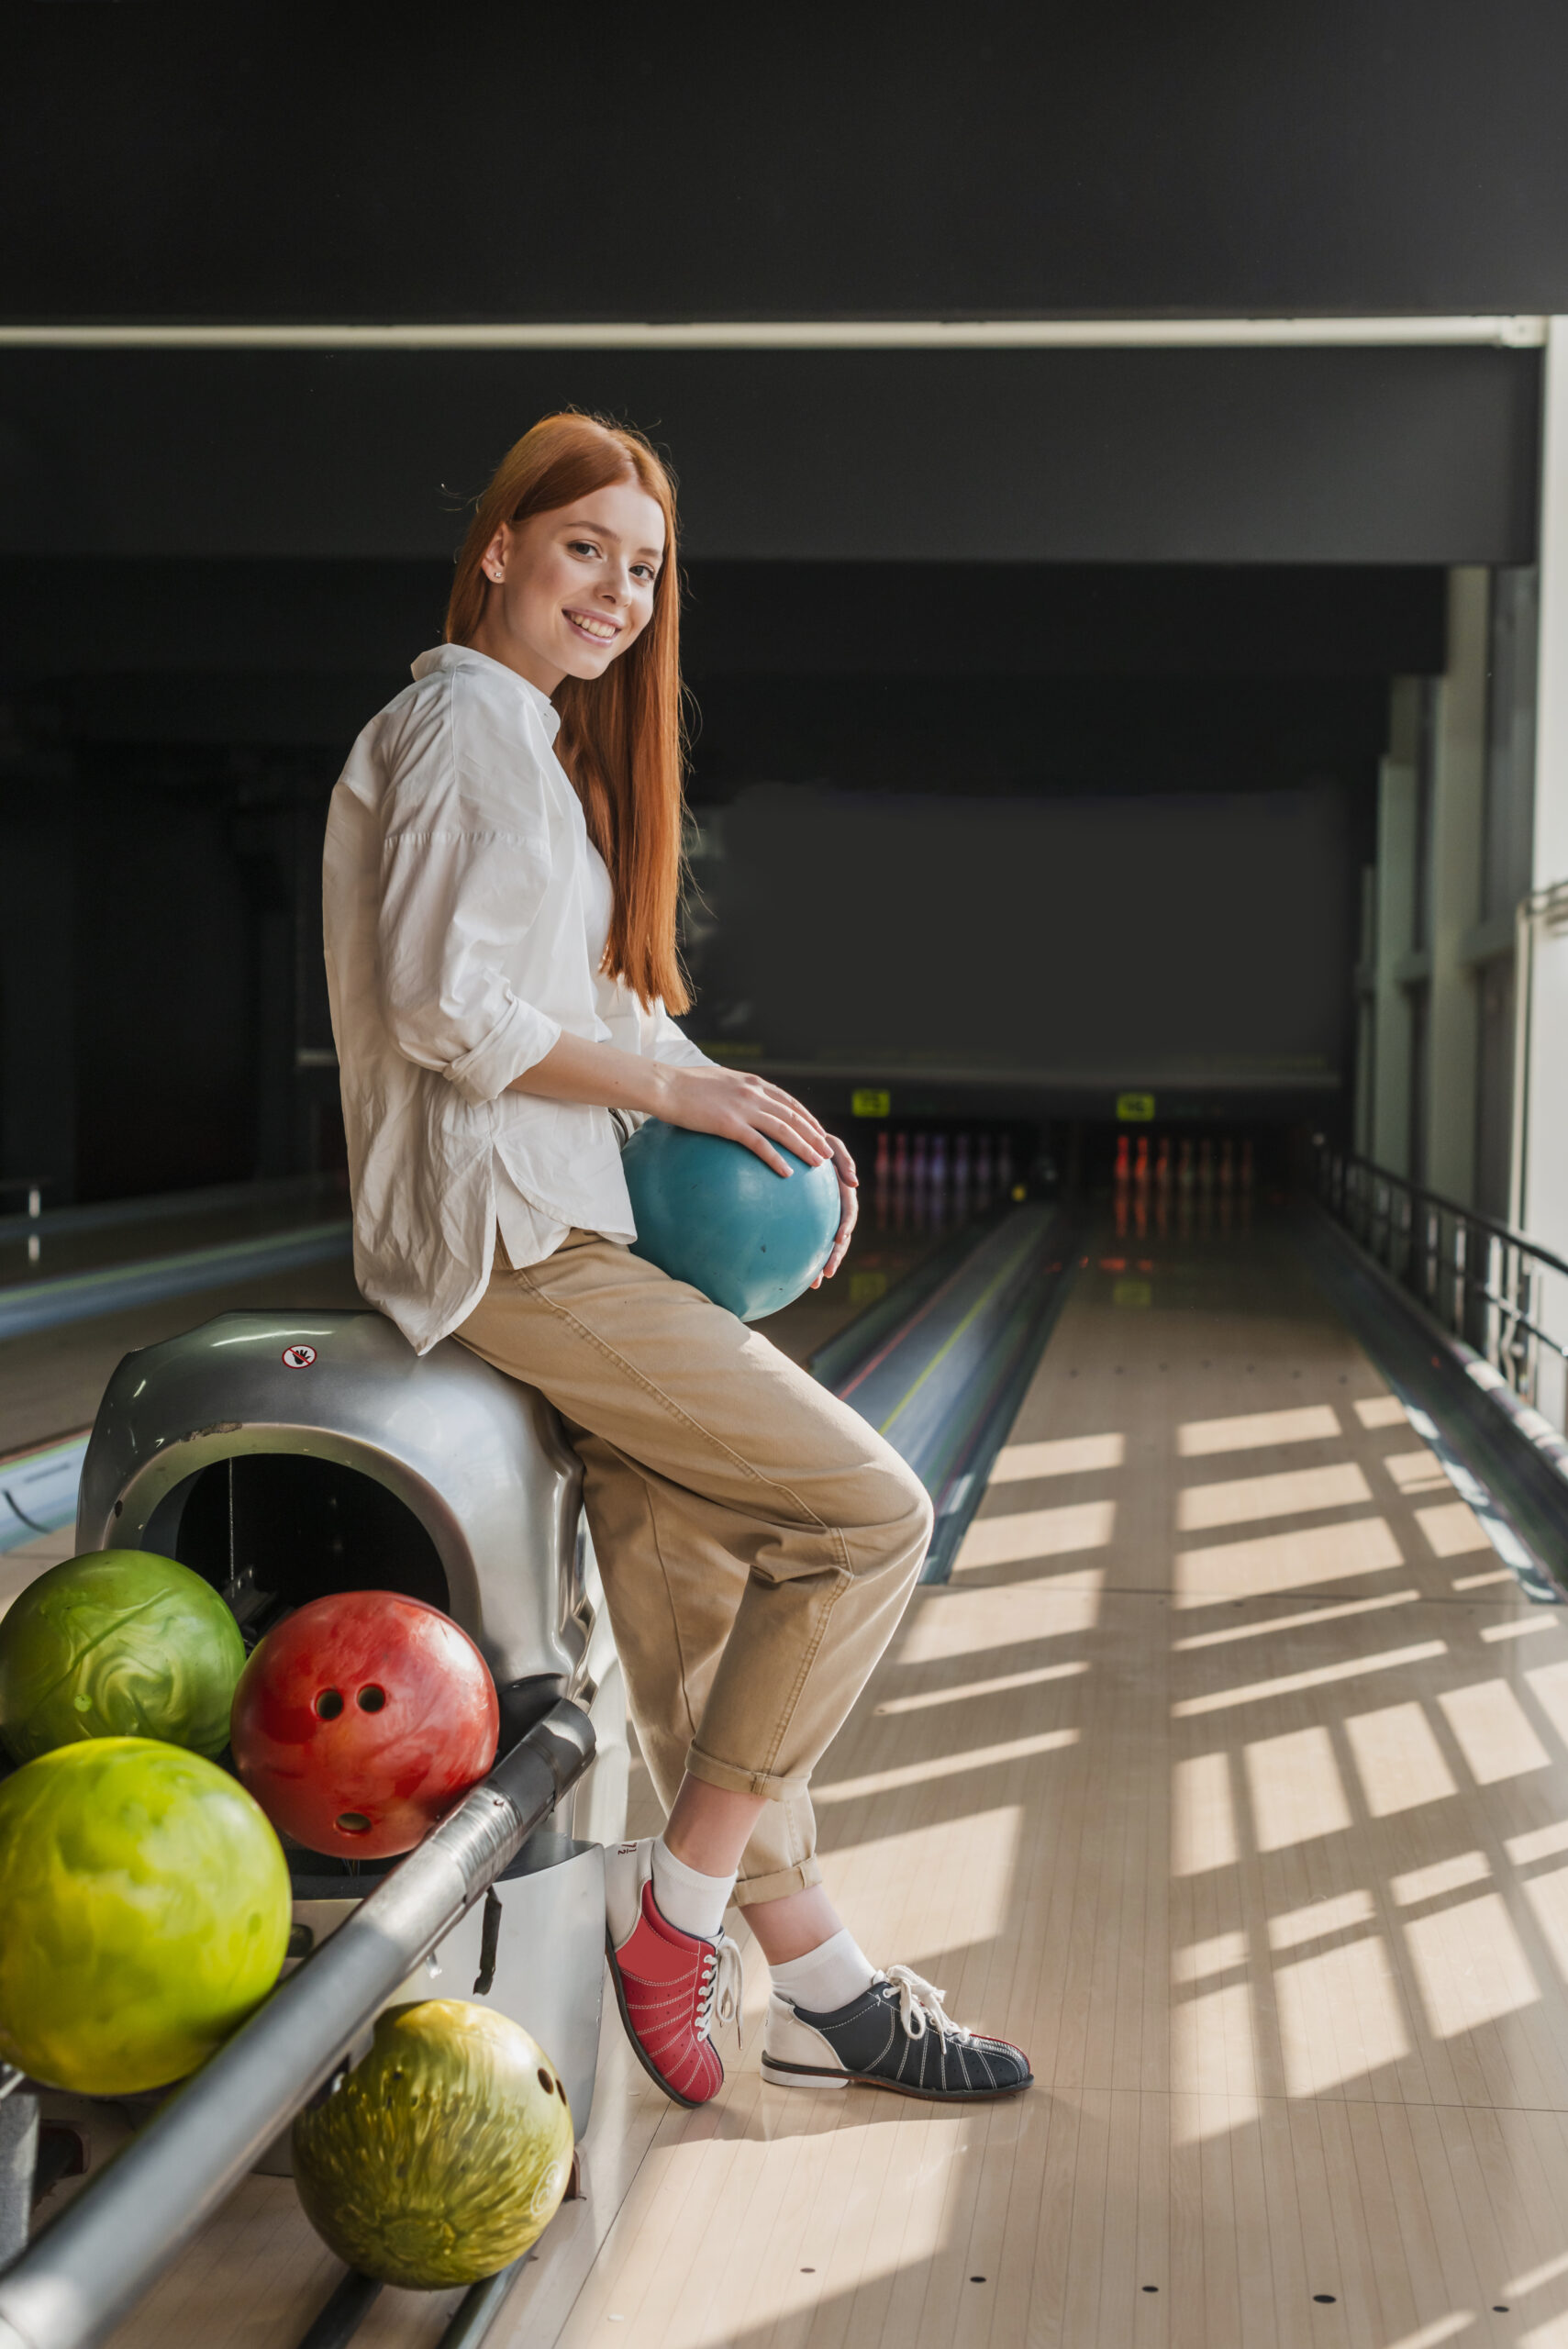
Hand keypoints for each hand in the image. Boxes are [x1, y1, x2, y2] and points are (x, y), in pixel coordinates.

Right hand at [660, 1065, 831, 1177]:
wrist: (665, 1085)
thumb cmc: (685, 1086)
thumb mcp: (719, 1081)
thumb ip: (737, 1091)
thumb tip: (743, 1103)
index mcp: (753, 1083)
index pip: (789, 1102)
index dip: (808, 1119)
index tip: (820, 1132)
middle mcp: (753, 1093)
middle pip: (793, 1117)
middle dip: (815, 1135)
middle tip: (829, 1152)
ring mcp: (743, 1108)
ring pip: (784, 1130)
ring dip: (805, 1148)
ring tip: (819, 1163)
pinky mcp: (729, 1124)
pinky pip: (760, 1144)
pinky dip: (776, 1159)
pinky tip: (787, 1172)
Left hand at [811, 1135, 858, 1284]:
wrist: (799, 1143)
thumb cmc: (818, 1141)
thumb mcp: (833, 1145)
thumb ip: (845, 1160)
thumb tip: (855, 1183)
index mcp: (844, 1192)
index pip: (849, 1213)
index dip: (846, 1226)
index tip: (839, 1238)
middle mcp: (836, 1207)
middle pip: (840, 1237)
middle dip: (834, 1256)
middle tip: (826, 1274)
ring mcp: (825, 1214)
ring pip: (827, 1244)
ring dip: (823, 1263)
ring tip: (815, 1283)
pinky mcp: (812, 1218)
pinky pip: (812, 1238)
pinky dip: (808, 1254)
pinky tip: (799, 1272)